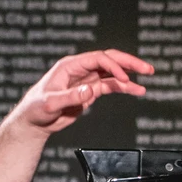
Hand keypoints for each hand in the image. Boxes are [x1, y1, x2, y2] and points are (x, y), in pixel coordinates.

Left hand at [11, 49, 152, 134]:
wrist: (33, 122)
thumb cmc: (36, 109)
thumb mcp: (51, 103)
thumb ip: (70, 96)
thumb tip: (90, 90)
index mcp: (70, 66)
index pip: (98, 59)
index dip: (113, 66)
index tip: (125, 78)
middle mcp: (80, 70)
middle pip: (109, 60)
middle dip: (129, 63)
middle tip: (146, 68)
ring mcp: (86, 80)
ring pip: (112, 72)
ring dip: (130, 74)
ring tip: (147, 75)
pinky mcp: (89, 91)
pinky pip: (110, 86)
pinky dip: (124, 87)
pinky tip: (136, 89)